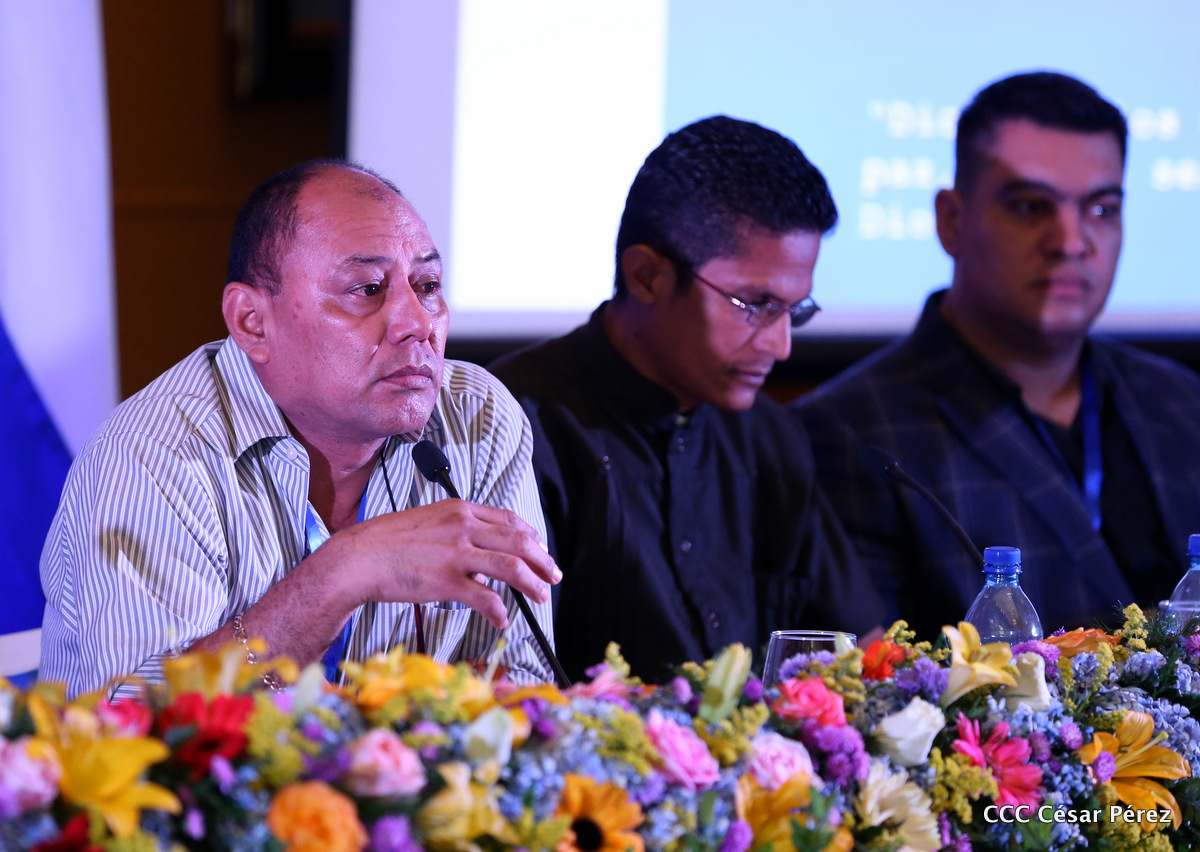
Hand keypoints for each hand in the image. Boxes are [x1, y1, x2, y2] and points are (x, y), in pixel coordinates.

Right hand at [320, 499, 560, 628]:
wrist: (358, 558)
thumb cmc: (388, 542)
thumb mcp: (428, 522)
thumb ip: (458, 533)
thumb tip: (481, 560)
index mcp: (459, 509)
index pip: (509, 520)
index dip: (532, 537)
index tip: (541, 549)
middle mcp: (463, 527)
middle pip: (519, 541)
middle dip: (542, 560)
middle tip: (553, 575)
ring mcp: (456, 553)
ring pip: (511, 566)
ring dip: (532, 584)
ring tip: (541, 596)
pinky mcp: (446, 581)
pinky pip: (485, 597)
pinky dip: (499, 610)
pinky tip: (503, 618)